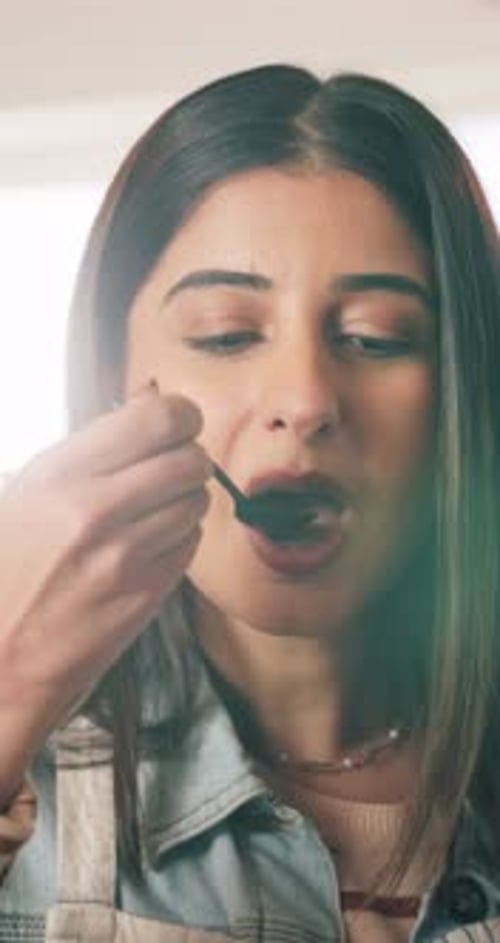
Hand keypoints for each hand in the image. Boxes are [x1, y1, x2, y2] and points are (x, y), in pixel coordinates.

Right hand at [0, 388, 209, 785]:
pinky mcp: (146, 596)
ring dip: (184, 501)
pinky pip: (190, 545)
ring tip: (152, 511)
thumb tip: (145, 406)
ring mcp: (126, 558)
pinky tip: (149, 545)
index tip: (178, 422)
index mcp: (62, 474)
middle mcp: (98, 511)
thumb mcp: (27, 491)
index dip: (180, 415)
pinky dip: (180, 538)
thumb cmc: (5, 567)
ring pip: (196, 504)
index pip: (158, 418)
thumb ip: (90, 450)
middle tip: (173, 466)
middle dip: (189, 459)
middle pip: (191, 460)